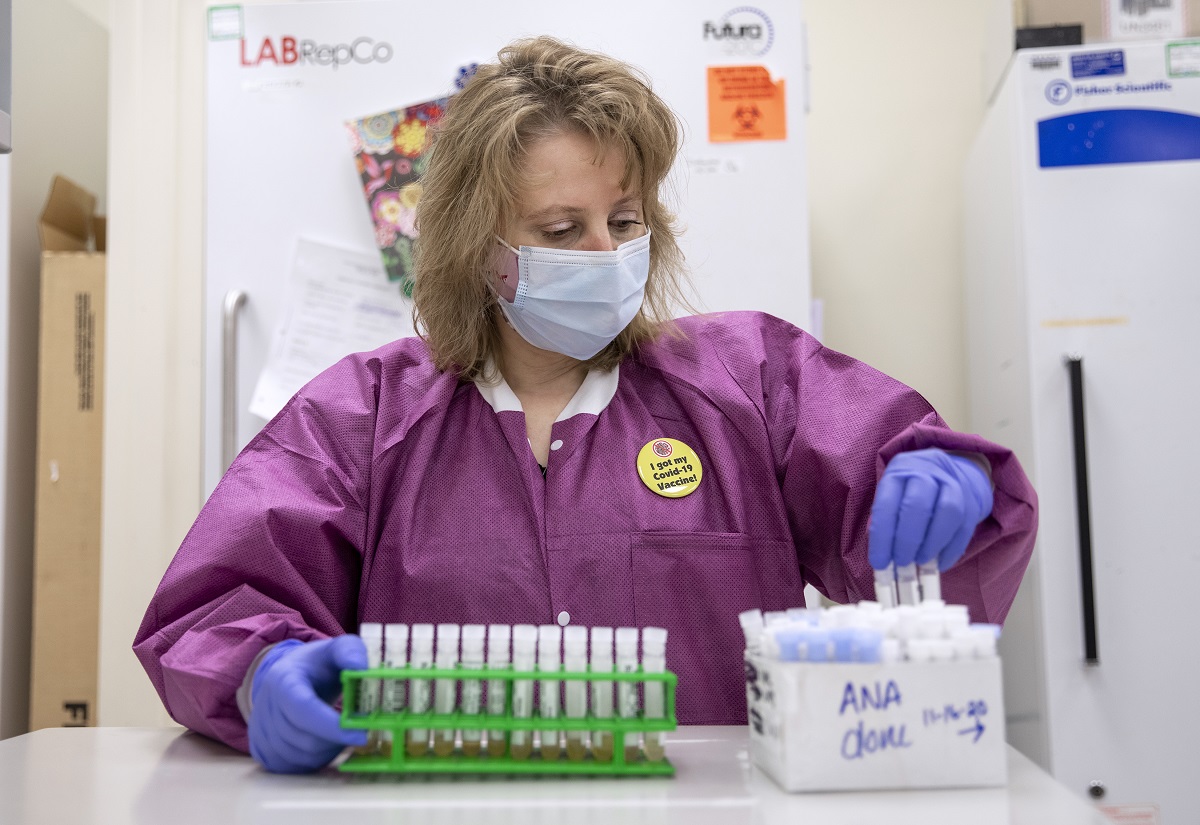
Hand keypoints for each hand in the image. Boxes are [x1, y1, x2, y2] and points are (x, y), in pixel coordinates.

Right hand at [247, 635, 368, 772]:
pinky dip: (314, 761)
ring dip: (328, 752)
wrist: (290, 676)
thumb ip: (351, 652)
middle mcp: (266, 706)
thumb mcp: (336, 649)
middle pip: (304, 739)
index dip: (332, 727)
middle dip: (336, 740)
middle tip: (358, 733)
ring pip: (299, 756)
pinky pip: (291, 767)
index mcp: (283, 680)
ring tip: (342, 735)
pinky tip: (326, 745)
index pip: (304, 710)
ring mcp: (260, 730)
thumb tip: (362, 668)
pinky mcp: (261, 749)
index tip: (361, 735)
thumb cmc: (318, 665)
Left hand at [868, 448, 992, 571]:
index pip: (887, 504)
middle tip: (902, 562)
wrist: (948, 472)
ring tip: (921, 561)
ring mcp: (952, 483)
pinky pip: (965, 527)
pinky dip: (952, 550)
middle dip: (908, 540)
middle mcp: (926, 473)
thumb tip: (882, 557)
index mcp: (899, 471)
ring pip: (947, 511)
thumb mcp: (892, 496)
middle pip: (918, 505)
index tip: (879, 562)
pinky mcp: (972, 500)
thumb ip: (885, 523)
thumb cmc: (910, 491)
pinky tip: (940, 563)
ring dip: (932, 543)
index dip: (882, 537)